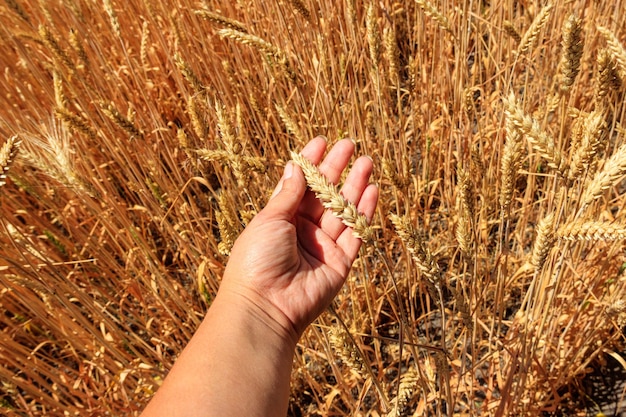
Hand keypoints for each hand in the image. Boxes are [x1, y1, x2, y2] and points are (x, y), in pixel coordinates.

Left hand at [218, 136, 377, 341]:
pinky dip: (364, 213)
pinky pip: (355, 235)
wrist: (265, 306)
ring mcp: (322, 247)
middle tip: (350, 145)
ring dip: (355, 186)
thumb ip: (288, 194)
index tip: (322, 141)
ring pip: (342, 210)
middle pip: (324, 195)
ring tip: (367, 161)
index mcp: (280, 219)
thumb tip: (296, 165)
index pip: (299, 185)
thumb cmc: (256, 259)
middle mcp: (302, 231)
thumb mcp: (269, 220)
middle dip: (337, 169)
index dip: (311, 164)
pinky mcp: (340, 264)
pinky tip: (372, 191)